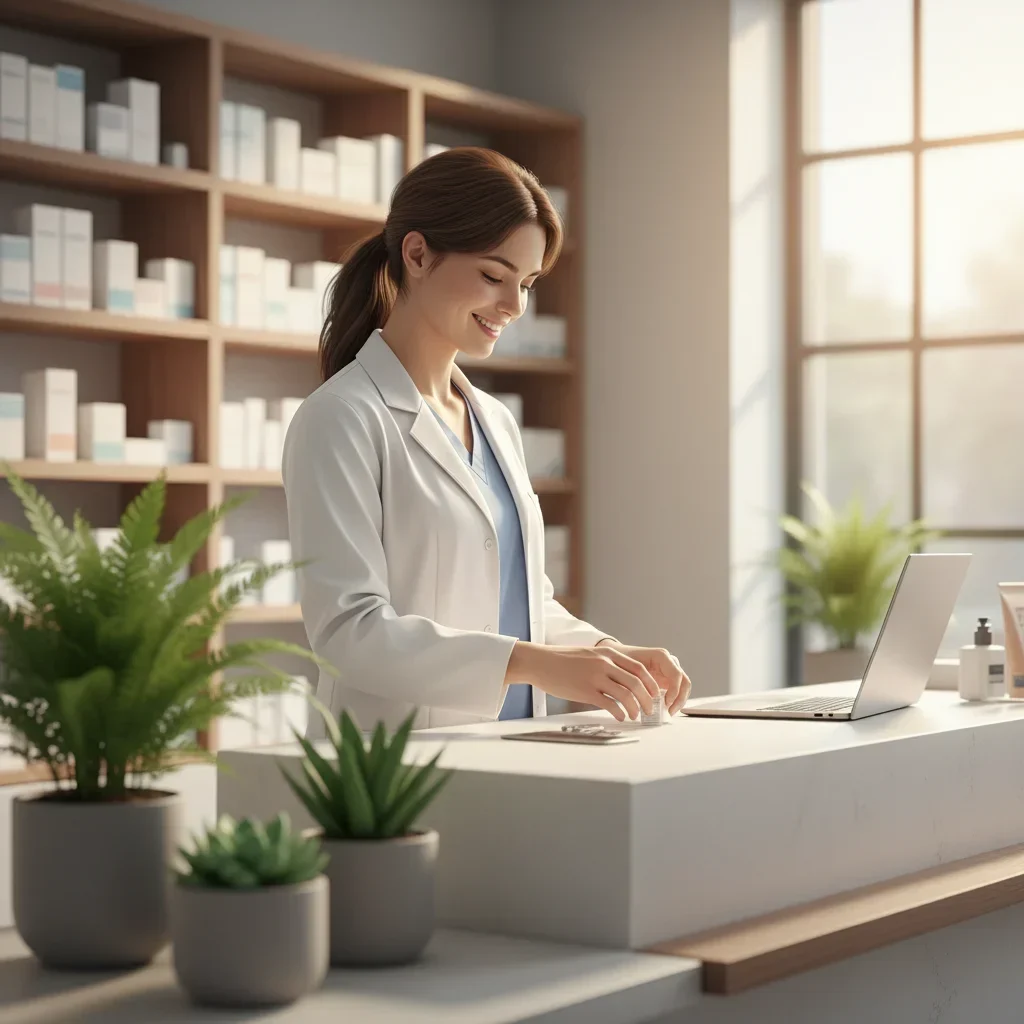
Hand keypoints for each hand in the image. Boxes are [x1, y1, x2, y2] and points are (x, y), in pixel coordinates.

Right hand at [506, 642, 660, 721]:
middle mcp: (605, 663)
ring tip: (636, 716)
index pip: (640, 669)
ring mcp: (595, 676)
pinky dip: (620, 712)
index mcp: (609, 653)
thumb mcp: (590, 655)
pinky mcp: (585, 690)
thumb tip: (624, 680)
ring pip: (626, 694)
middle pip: (637, 682)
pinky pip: (610, 703)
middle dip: (648, 699)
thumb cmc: (563, 660)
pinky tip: (621, 716)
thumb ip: (607, 664)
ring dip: (636, 708)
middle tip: (649, 709)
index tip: (655, 694)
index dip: (651, 684)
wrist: (540, 661)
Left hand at [597, 640, 690, 714]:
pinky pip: (677, 691)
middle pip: (684, 681)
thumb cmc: (621, 661)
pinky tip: (666, 709)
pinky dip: (674, 701)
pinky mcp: (667, 680)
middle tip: (670, 711)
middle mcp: (669, 663)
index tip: (666, 703)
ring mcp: (669, 671)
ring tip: (669, 712)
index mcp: (661, 656)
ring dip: (679, 701)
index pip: (676, 674)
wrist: (617, 657)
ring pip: (684, 687)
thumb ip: (636, 682)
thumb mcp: (626, 669)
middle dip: (680, 698)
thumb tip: (643, 699)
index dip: (674, 690)